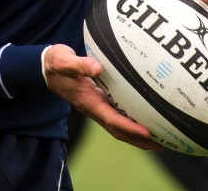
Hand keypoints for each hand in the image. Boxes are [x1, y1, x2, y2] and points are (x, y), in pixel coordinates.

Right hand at [43, 44, 160, 150]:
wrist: (46, 68)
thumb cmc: (56, 64)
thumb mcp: (64, 61)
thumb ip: (80, 64)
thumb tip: (98, 67)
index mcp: (88, 102)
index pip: (112, 119)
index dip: (130, 127)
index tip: (147, 132)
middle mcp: (93, 108)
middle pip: (118, 130)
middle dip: (138, 140)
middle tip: (161, 145)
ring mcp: (96, 107)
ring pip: (118, 127)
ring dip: (137, 135)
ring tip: (159, 139)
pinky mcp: (98, 101)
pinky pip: (117, 116)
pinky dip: (131, 122)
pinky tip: (144, 119)